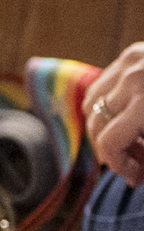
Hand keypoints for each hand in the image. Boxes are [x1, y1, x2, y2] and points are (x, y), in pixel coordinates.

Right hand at [89, 42, 143, 186]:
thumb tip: (136, 176)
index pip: (109, 141)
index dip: (118, 165)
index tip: (135, 177)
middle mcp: (133, 78)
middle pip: (96, 124)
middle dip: (112, 149)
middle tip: (135, 163)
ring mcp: (129, 62)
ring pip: (93, 104)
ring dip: (105, 127)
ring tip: (132, 140)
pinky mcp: (131, 53)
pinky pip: (103, 85)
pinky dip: (109, 105)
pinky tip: (130, 118)